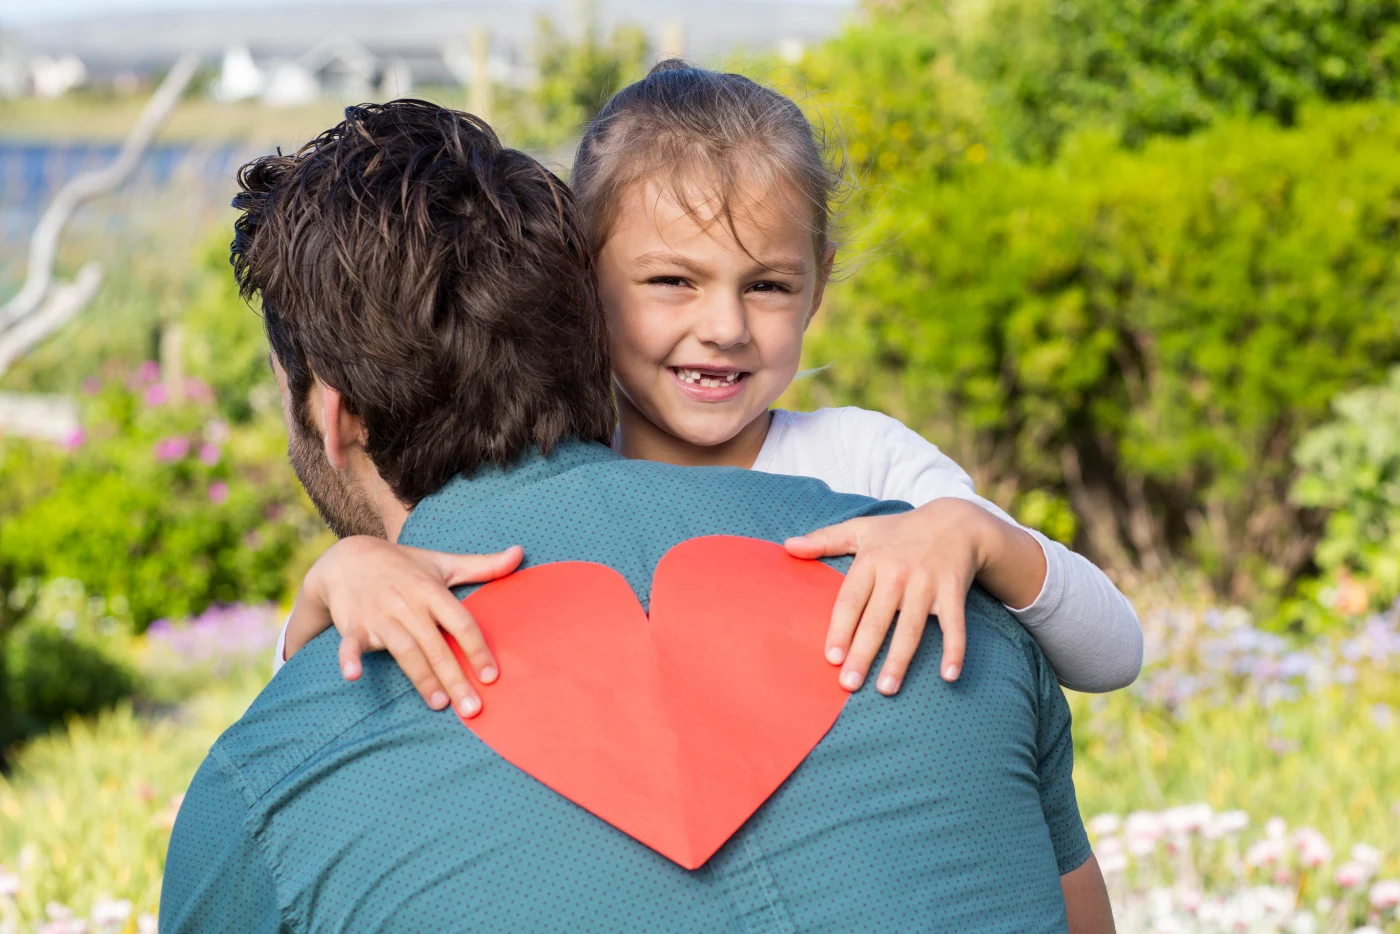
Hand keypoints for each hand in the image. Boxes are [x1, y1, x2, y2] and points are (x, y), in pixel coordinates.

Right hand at [288, 536, 522, 717]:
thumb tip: (519, 552)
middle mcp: (408, 604)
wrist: (349, 557)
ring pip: (404, 651)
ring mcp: (380, 616)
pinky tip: (352, 676)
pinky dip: (348, 659)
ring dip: (421, 678)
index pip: (460, 622)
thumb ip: (482, 565)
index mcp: (431, 591)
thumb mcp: (443, 563)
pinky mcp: (354, 626)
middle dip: (454, 678)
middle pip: (435, 646)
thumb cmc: (404, 565)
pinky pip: (350, 644)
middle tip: (472, 708)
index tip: (492, 676)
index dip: (477, 649)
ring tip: (440, 704)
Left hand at [785, 498, 1039, 694]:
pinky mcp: (953, 591)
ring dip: (899, 660)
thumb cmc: (901, 530)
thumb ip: (824, 540)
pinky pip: (954, 624)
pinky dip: (955, 649)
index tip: (831, 657)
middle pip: (876, 620)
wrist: (957, 521)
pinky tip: (949, 675)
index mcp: (871, 560)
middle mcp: (898, 573)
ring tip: (886, 689)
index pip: (850, 600)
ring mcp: (927, 583)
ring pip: (910, 628)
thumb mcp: (862, 529)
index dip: (840, 629)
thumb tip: (787, 546)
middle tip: (849, 684)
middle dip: (863, 653)